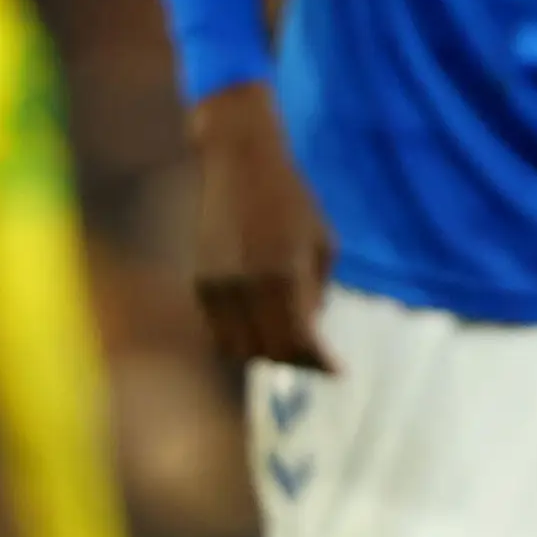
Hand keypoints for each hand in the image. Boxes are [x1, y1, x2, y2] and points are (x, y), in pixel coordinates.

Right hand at [189, 83, 335, 370]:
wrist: (237, 165)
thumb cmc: (290, 198)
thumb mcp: (322, 240)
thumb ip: (317, 289)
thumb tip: (310, 328)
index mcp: (282, 276)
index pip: (299, 340)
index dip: (319, 362)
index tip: (338, 371)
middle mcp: (245, 289)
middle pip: (267, 351)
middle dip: (295, 360)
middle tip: (317, 359)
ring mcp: (216, 289)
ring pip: (238, 347)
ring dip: (266, 352)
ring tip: (291, 344)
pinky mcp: (198, 284)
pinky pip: (220, 329)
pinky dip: (243, 337)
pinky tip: (263, 327)